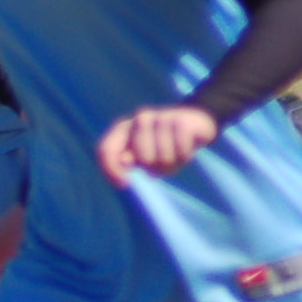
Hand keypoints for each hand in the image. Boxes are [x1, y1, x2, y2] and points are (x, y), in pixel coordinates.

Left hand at [95, 105, 218, 186]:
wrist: (196, 123)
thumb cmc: (163, 146)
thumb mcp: (142, 156)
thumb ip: (126, 161)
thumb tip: (124, 160)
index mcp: (123, 129)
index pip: (106, 150)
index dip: (111, 170)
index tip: (124, 184)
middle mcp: (140, 119)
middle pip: (142, 158)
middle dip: (154, 167)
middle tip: (162, 162)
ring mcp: (161, 117)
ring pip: (163, 156)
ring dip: (172, 163)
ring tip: (176, 155)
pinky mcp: (181, 119)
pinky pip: (181, 150)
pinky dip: (185, 155)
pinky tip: (187, 149)